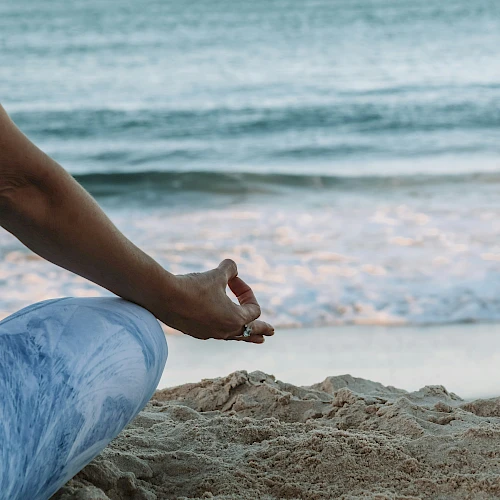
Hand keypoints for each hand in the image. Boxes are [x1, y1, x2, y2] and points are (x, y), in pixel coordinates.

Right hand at [157, 259, 273, 343]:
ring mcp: (210, 334)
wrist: (164, 297)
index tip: (233, 279)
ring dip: (245, 335)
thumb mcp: (216, 274)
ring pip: (234, 336)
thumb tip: (233, 267)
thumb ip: (230, 269)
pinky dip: (224, 329)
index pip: (253, 308)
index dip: (246, 291)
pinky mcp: (196, 332)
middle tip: (271, 332)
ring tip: (257, 339)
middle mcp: (225, 331)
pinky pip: (216, 333)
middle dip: (261, 329)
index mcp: (235, 319)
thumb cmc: (194, 286)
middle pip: (249, 332)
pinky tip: (222, 329)